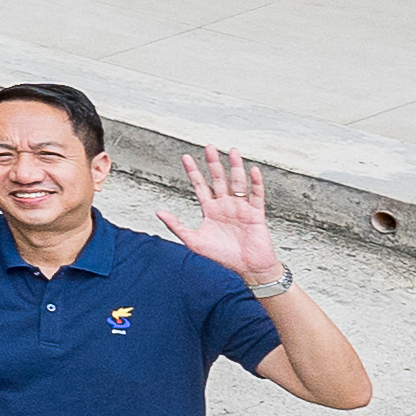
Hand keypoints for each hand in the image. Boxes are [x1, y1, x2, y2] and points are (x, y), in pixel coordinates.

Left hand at [162, 145, 285, 288]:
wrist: (247, 268)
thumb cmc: (222, 256)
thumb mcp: (193, 240)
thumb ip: (176, 225)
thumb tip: (159, 211)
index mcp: (210, 210)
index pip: (200, 186)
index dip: (193, 172)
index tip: (186, 157)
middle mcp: (225, 205)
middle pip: (218, 179)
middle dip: (213, 164)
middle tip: (209, 147)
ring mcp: (241, 208)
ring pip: (237, 182)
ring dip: (235, 167)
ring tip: (232, 151)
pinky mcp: (255, 213)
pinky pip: (256, 195)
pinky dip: (255, 183)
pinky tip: (253, 170)